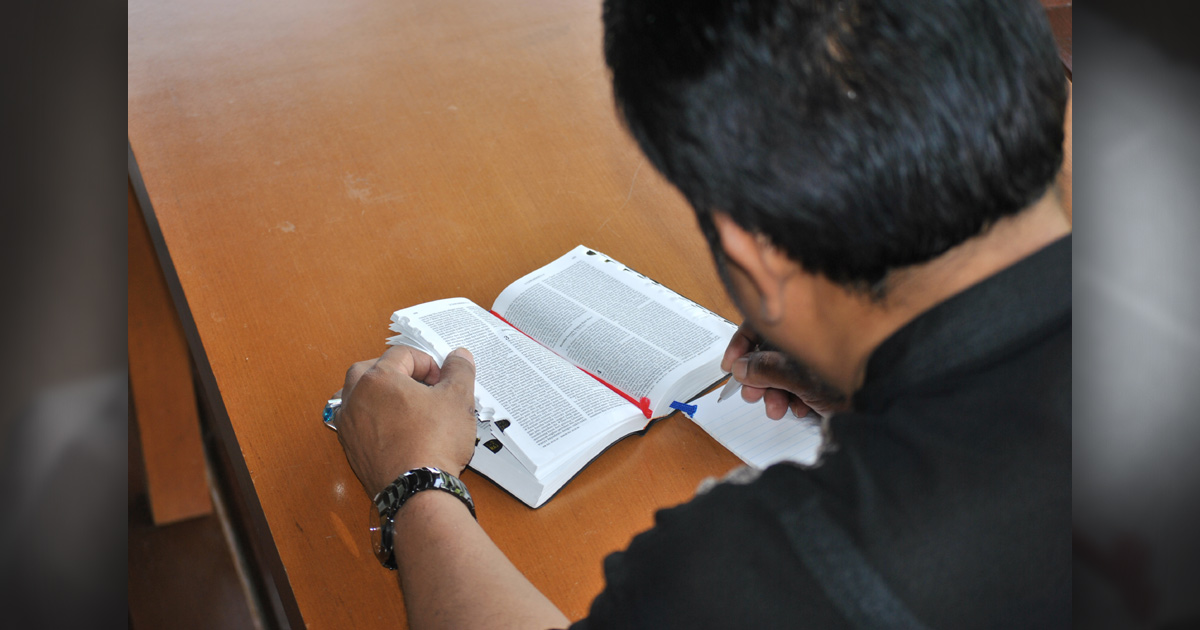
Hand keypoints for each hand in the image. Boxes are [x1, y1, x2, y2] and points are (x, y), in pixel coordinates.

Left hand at [334, 345, 476, 497]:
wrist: (418, 490)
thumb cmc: (434, 444)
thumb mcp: (458, 399)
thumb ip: (459, 371)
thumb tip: (459, 357)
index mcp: (378, 379)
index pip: (402, 354)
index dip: (427, 363)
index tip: (442, 379)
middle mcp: (356, 398)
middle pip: (369, 369)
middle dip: (395, 372)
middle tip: (419, 385)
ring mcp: (350, 425)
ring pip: (357, 396)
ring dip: (378, 394)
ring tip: (405, 406)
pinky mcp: (352, 449)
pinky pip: (357, 423)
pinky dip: (372, 419)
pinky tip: (395, 430)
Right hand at [721, 323, 847, 419]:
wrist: (893, 392)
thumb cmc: (852, 375)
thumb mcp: (796, 376)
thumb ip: (764, 369)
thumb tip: (741, 367)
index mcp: (800, 322)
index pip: (760, 322)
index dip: (741, 345)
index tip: (731, 366)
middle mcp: (811, 330)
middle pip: (773, 347)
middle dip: (760, 376)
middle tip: (754, 395)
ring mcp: (824, 349)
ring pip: (789, 365)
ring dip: (778, 389)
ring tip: (778, 408)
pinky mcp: (834, 368)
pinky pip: (808, 376)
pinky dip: (799, 392)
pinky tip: (802, 408)